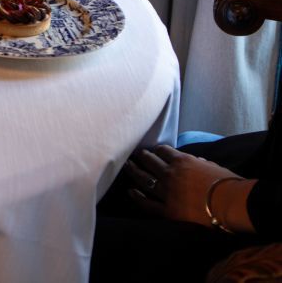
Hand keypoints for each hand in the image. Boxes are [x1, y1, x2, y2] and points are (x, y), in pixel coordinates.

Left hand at [124, 144, 250, 228]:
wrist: (232, 204)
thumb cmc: (228, 183)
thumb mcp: (213, 166)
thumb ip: (200, 163)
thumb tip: (196, 161)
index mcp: (182, 161)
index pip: (163, 151)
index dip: (158, 150)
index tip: (154, 150)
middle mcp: (170, 173)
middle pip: (149, 161)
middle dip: (142, 157)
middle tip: (136, 155)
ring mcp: (166, 192)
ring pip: (143, 179)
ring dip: (134, 171)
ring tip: (128, 166)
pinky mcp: (167, 210)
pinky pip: (147, 203)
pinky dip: (137, 197)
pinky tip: (131, 192)